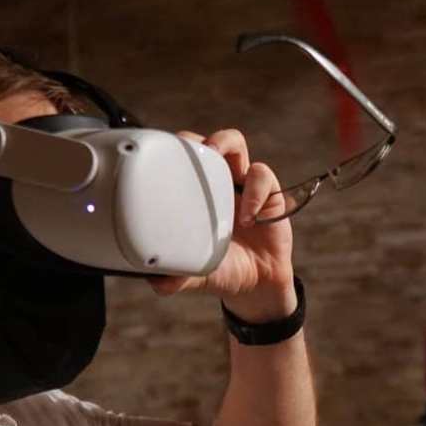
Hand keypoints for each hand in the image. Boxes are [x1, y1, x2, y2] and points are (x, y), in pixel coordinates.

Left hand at [148, 129, 296, 320]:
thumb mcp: (197, 273)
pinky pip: (262, 176)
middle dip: (194, 139)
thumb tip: (155, 283)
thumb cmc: (223, 270)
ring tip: (215, 156)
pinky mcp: (269, 193)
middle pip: (202, 142)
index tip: (158, 155)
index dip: (169, 151)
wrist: (257, 285)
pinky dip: (254, 192)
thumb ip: (177, 276)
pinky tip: (248, 218)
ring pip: (234, 143)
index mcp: (194, 197)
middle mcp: (217, 184)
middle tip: (186, 152)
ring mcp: (243, 185)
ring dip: (223, 143)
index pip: (178, 161)